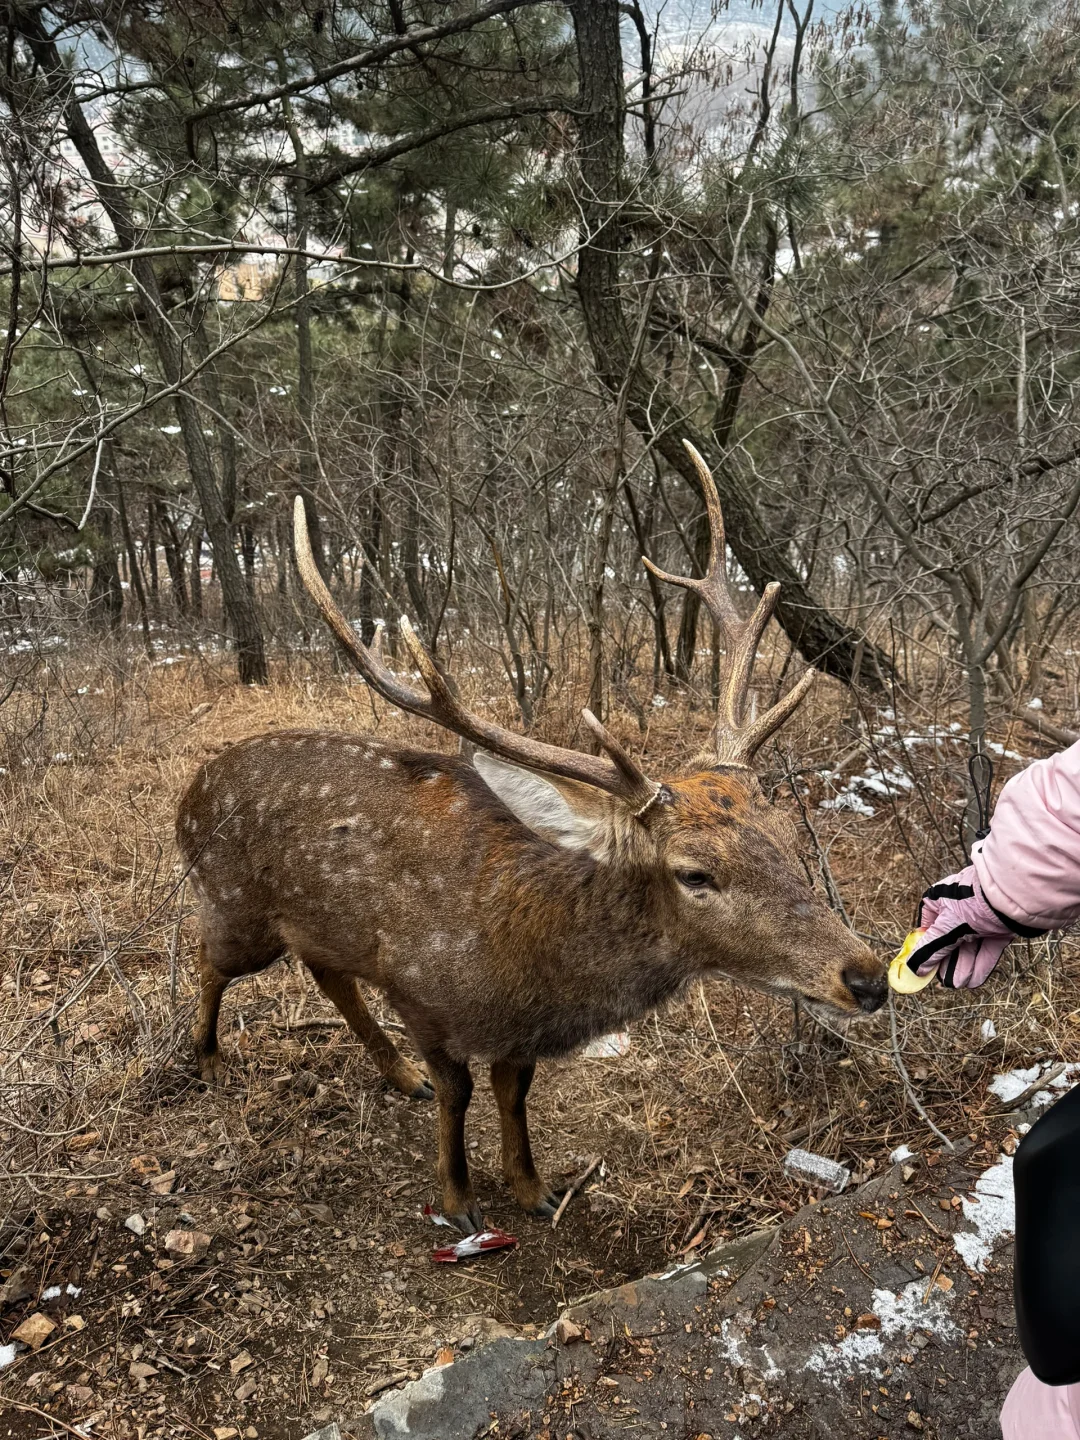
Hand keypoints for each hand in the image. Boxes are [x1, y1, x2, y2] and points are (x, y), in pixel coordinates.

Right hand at [907, 862, 1032, 988]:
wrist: (1010, 895)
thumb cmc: (973, 902)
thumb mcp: (947, 927)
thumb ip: (931, 949)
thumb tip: (914, 967)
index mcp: (939, 900)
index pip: (928, 926)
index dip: (926, 946)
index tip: (925, 965)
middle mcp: (958, 909)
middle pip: (949, 941)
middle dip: (948, 962)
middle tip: (945, 980)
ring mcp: (978, 919)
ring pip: (968, 947)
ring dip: (963, 966)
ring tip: (959, 984)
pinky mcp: (997, 928)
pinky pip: (985, 949)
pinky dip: (980, 964)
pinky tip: (974, 980)